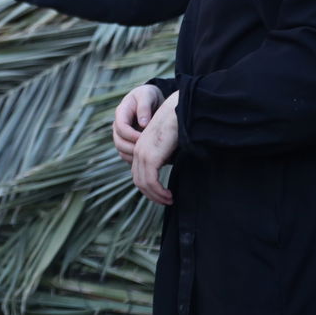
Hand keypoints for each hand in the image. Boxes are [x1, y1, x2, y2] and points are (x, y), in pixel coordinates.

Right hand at [112, 84, 163, 163]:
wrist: (151, 100)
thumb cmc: (149, 95)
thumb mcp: (148, 95)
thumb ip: (144, 107)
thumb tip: (143, 124)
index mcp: (121, 112)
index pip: (121, 127)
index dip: (132, 135)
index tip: (146, 138)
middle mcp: (118, 125)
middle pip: (118, 141)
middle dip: (132, 148)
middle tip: (149, 152)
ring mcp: (122, 135)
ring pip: (121, 151)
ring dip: (134, 156)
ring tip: (150, 157)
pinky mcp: (128, 143)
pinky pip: (128, 156)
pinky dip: (136, 160)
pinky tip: (150, 160)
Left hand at [131, 91, 178, 205]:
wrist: (177, 112)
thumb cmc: (176, 127)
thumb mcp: (166, 145)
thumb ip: (163, 156)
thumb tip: (169, 166)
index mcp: (140, 149)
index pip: (138, 175)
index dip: (149, 188)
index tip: (163, 195)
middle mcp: (138, 152)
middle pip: (139, 181)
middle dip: (152, 195)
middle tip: (166, 201)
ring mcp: (142, 154)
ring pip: (144, 183)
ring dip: (157, 196)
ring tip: (170, 200)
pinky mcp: (150, 156)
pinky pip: (151, 181)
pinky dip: (159, 192)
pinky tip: (170, 195)